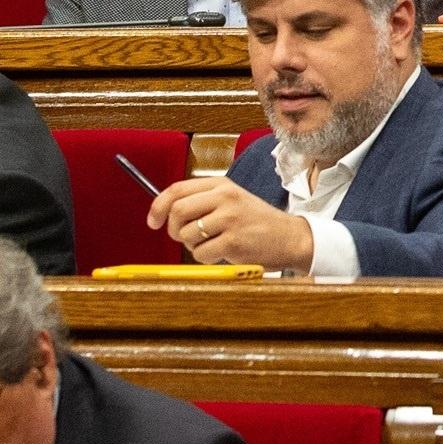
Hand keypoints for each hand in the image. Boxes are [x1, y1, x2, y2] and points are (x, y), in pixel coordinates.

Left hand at [145, 174, 315, 270]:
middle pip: (177, 211)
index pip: (177, 189)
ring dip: (193, 246)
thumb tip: (164, 212)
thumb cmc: (257, 222)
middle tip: (183, 237)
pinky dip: (205, 258)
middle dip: (174, 229)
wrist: (289, 237)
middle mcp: (225, 197)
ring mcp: (229, 219)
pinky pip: (200, 254)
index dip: (158, 206)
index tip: (153, 221)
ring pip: (187, 235)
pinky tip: (223, 253)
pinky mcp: (233, 241)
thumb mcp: (232, 200)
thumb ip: (203, 201)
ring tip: (213, 244)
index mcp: (221, 185)